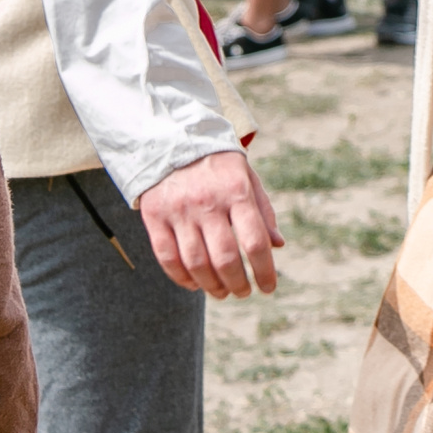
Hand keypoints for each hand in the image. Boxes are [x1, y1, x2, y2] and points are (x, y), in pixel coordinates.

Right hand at [136, 150, 283, 298]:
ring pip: (196, 264)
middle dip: (238, 284)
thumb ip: (262, 211)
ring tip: (222, 292)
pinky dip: (182, 278)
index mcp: (236, 191)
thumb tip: (277, 245)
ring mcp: (179, 210)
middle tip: (243, 293)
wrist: (172, 139)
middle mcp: (207, 202)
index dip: (265, 271)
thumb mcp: (247, 178)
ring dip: (212, 286)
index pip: (255, 241)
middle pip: (225, 259)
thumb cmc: (218, 165)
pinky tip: (195, 284)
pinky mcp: (155, 215)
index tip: (269, 287)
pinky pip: (167, 258)